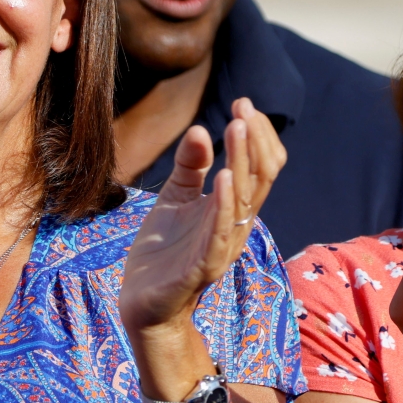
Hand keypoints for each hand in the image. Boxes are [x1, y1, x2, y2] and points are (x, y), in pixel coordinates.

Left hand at [120, 98, 286, 331]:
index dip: (256, 136)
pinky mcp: (203, 266)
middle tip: (244, 108)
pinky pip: (219, 233)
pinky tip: (221, 177)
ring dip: (241, 162)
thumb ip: (189, 165)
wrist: (142, 300)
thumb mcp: (175, 197)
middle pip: (258, 178)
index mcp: (230, 208)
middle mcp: (234, 225)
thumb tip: (201, 129)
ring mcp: (221, 246)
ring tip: (237, 127)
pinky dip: (222, 204)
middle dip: (253, 140)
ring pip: (242, 199)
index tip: (243, 103)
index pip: (259, 168)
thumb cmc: (164, 249)